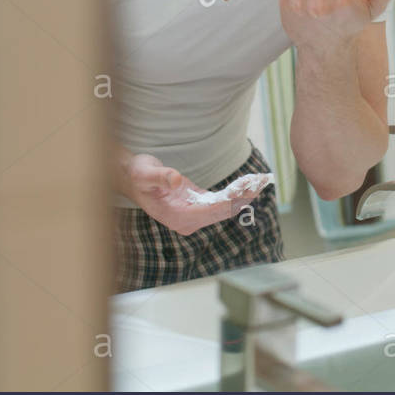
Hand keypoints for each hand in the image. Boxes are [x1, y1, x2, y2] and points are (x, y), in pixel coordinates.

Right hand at [124, 153, 265, 235]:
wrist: (132, 178)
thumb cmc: (137, 175)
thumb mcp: (145, 173)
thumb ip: (160, 177)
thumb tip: (176, 181)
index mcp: (177, 217)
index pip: (211, 211)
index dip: (231, 201)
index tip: (247, 190)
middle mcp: (188, 221)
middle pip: (222, 211)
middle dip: (243, 197)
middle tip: (262, 181)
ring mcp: (194, 216)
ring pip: (224, 208)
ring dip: (243, 195)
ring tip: (262, 180)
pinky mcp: (198, 207)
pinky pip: (221, 203)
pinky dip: (235, 194)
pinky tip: (249, 183)